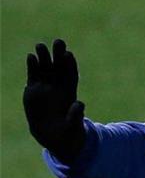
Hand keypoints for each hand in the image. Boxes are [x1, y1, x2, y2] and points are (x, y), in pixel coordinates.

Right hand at [24, 39, 85, 162]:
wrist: (51, 136)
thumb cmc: (67, 132)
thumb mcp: (73, 127)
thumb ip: (76, 116)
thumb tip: (80, 104)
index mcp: (70, 93)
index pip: (71, 75)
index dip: (70, 65)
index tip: (69, 54)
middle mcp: (58, 87)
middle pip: (59, 68)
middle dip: (58, 55)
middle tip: (58, 41)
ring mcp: (45, 87)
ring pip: (45, 69)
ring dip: (44, 57)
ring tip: (40, 45)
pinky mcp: (33, 90)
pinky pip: (33, 76)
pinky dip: (32, 66)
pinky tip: (31, 56)